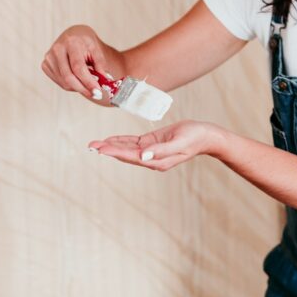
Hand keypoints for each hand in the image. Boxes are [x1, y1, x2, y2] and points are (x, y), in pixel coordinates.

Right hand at [41, 25, 122, 100]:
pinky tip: (77, 79)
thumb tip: (105, 82)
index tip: (97, 91)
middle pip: (68, 77)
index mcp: (71, 42)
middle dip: (83, 89)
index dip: (88, 82)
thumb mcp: (97, 50)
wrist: (74, 35)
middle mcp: (57, 49)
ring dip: (79, 88)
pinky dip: (71, 85)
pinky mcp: (45, 65)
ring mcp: (49, 57)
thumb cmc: (86, 43)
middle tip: (96, 95)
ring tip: (88, 83)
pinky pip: (60, 82)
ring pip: (64, 82)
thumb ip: (101, 65)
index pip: (78, 67)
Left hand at [88, 121, 218, 170]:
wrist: (206, 136)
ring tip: (95, 144)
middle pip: (125, 154)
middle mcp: (151, 158)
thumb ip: (161, 150)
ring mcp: (151, 150)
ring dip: (111, 146)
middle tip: (90, 146)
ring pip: (127, 148)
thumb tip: (144, 156)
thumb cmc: (195, 138)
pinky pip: (133, 142)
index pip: (132, 156)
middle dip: (108, 150)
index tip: (101, 149)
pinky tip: (110, 140)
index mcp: (157, 160)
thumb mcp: (180, 143)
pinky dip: (121, 141)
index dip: (115, 152)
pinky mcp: (152, 142)